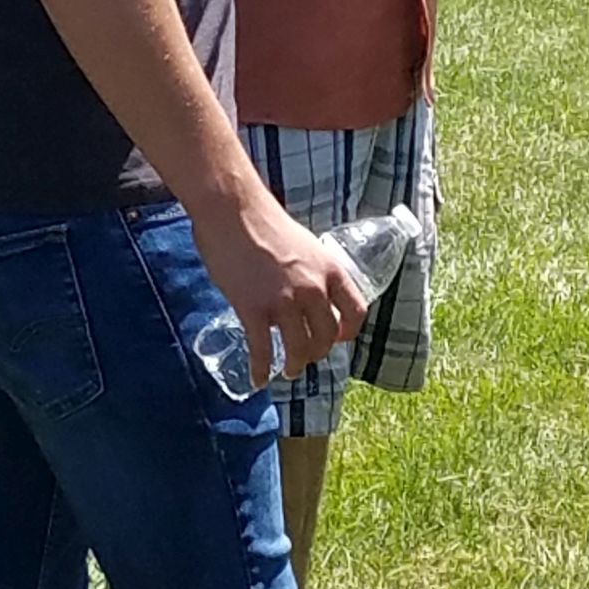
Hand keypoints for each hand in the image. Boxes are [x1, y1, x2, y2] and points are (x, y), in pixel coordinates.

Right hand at [191, 184, 367, 388]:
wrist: (233, 209)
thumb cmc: (263, 220)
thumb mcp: (303, 244)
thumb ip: (309, 270)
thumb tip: (303, 288)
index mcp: (330, 270)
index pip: (355, 311)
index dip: (348, 332)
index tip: (338, 339)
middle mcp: (313, 289)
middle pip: (326, 337)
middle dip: (317, 353)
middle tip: (305, 356)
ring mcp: (284, 301)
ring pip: (299, 349)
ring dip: (294, 366)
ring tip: (287, 370)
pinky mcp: (254, 309)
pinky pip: (262, 350)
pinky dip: (261, 370)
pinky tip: (258, 379)